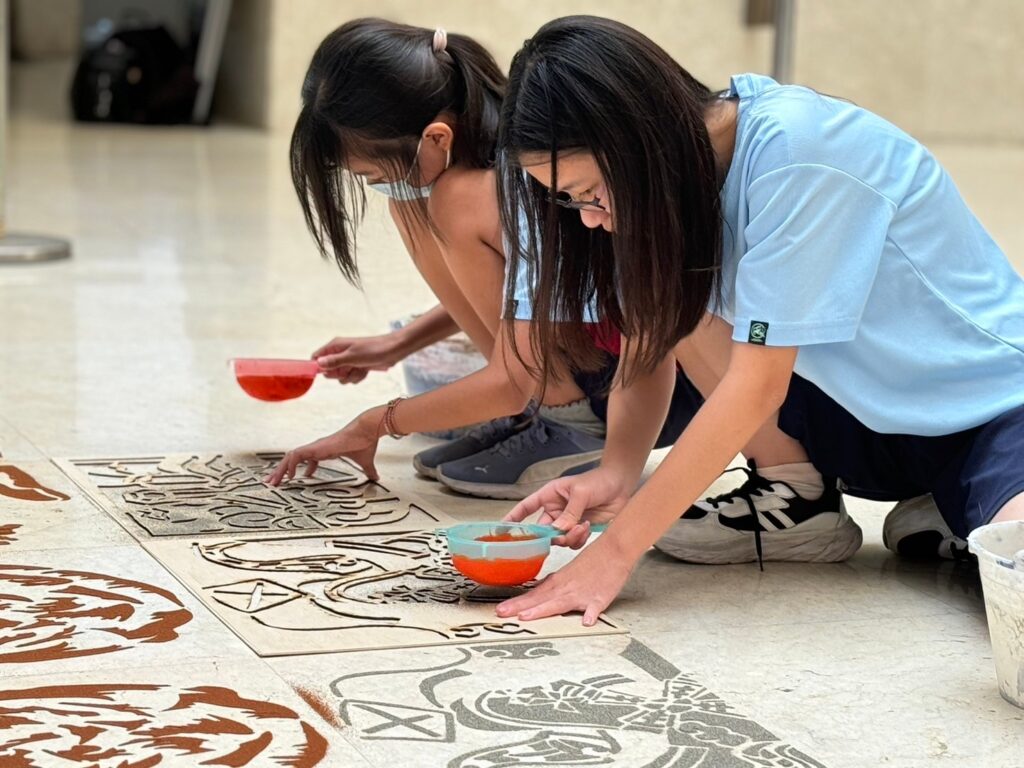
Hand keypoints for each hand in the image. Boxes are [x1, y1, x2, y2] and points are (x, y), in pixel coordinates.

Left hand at [265, 412, 380, 484]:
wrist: (367, 431)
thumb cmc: (365, 442)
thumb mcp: (365, 462)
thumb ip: (368, 471)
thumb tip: (376, 478)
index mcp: (326, 450)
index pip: (307, 458)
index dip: (301, 468)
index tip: (298, 478)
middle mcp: (318, 448)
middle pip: (293, 459)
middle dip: (281, 471)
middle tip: (273, 483)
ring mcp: (316, 447)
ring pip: (290, 457)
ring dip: (280, 469)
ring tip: (274, 482)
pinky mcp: (316, 447)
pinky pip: (296, 455)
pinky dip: (290, 465)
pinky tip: (289, 476)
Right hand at [312, 334, 402, 384]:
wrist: (393, 350)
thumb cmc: (374, 349)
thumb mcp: (352, 356)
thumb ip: (334, 361)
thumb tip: (318, 364)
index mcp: (336, 346)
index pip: (317, 357)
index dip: (319, 367)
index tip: (328, 372)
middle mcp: (340, 353)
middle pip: (329, 370)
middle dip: (338, 374)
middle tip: (349, 368)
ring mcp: (349, 361)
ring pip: (341, 377)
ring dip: (351, 376)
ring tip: (360, 367)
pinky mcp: (358, 367)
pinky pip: (352, 378)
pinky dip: (358, 376)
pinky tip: (366, 370)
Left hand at [496, 535, 633, 625]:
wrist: (614, 549)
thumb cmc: (594, 560)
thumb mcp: (569, 572)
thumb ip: (555, 584)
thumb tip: (541, 591)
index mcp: (558, 581)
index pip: (534, 594)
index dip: (517, 602)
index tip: (501, 609)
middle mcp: (566, 588)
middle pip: (540, 599)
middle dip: (520, 607)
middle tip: (501, 613)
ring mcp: (581, 593)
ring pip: (559, 603)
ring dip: (542, 610)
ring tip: (526, 617)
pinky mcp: (599, 598)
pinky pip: (594, 608)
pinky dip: (590, 614)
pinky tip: (586, 622)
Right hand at [503, 469, 631, 548]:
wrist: (621, 486)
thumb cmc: (599, 481)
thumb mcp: (581, 493)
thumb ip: (570, 512)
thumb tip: (558, 530)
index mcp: (549, 495)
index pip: (526, 507)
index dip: (513, 518)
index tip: (501, 530)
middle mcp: (555, 510)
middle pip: (542, 530)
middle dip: (550, 536)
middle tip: (560, 535)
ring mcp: (567, 521)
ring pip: (558, 539)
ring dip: (568, 538)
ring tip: (581, 526)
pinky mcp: (579, 529)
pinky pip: (572, 542)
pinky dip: (578, 539)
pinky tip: (587, 527)